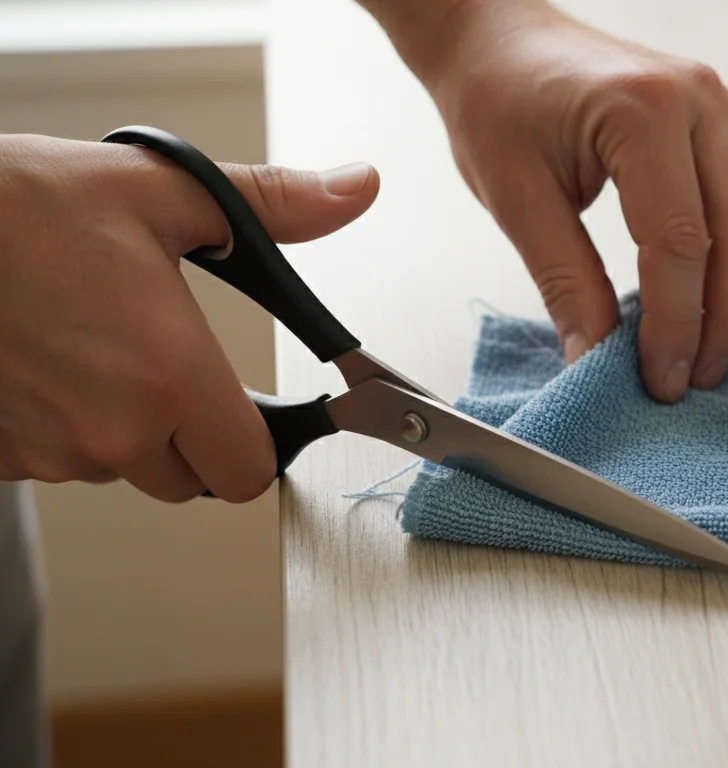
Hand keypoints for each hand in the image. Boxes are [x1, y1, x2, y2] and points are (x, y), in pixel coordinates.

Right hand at [0, 134, 378, 500]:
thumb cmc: (16, 206)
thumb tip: (355, 189)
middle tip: (170, 363)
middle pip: (191, 478)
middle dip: (196, 434)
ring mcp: (46, 449)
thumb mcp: (161, 189)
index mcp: (169, 373)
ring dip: (125, 429)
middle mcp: (110, 429)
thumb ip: (274, 204)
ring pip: (120, 470)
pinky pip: (56, 461)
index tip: (256, 409)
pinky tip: (49, 363)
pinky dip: (64, 426)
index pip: (250, 471)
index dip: (261, 442)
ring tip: (98, 346)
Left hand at [374, 0, 727, 401]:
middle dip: (726, 319)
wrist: (500, 38)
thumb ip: (565, 283)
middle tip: (693, 376)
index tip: (659, 376)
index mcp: (641, 110)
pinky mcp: (727, 123)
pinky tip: (725, 297)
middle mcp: (699, 101)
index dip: (675, 322)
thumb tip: (596, 358)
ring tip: (711, 348)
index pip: (680, 241)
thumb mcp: (516, 198)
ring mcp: (722, 107)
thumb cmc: (499, 98)